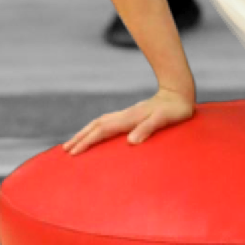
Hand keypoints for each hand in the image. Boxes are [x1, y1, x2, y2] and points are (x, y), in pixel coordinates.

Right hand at [62, 87, 195, 155]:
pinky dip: (95, 129)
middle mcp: (124, 115)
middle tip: (65, 150)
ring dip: (84, 132)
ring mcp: (126, 114)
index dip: (87, 141)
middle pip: (96, 125)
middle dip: (80, 137)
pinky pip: (106, 122)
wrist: (179, 92)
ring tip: (72, 143)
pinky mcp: (130, 115)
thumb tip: (131, 142)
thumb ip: (148, 129)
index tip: (74, 152)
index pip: (102, 130)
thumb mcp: (164, 120)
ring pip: (99, 122)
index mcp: (129, 118)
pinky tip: (94, 134)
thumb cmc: (175, 110)